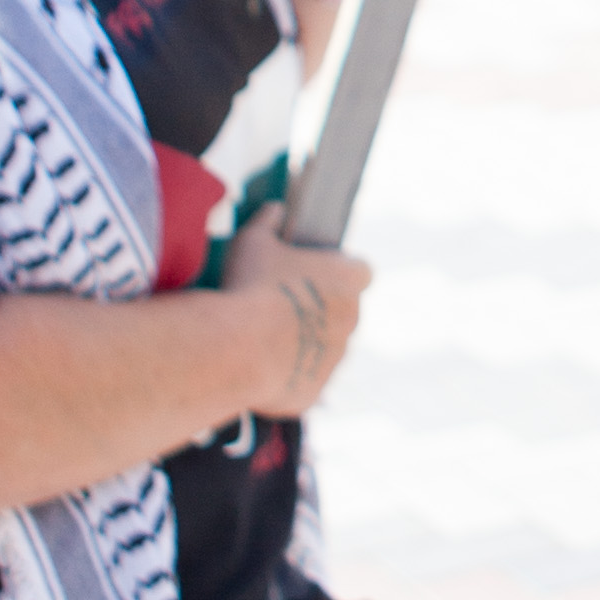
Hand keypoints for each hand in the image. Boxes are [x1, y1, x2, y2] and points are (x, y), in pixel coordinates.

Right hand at [215, 202, 368, 418]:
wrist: (238, 348)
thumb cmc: (251, 287)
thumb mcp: (253, 242)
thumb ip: (268, 222)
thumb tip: (276, 209)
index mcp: (348, 279)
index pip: (361, 270)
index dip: (340, 270)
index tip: (317, 272)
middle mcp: (353, 319)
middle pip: (344, 312)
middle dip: (320, 309)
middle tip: (283, 305)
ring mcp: (336, 358)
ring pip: (326, 349)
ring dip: (305, 343)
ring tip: (264, 338)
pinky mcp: (315, 390)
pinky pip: (304, 379)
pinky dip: (288, 373)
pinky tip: (259, 365)